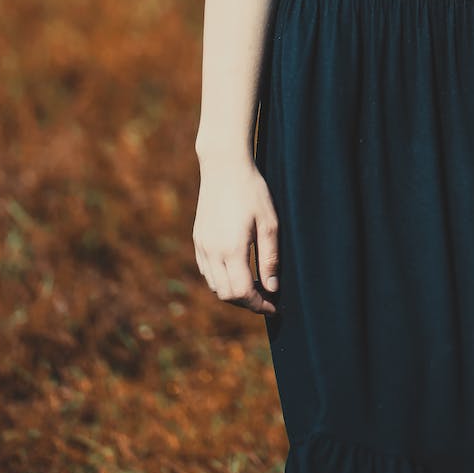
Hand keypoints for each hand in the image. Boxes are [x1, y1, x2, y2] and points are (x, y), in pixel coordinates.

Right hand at [192, 156, 279, 315]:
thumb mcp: (270, 223)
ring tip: (256, 284)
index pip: (242, 292)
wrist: (224, 166)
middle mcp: (212, 252)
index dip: (259, 305)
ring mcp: (202, 246)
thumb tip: (273, 288)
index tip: (275, 306)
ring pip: (215, 285)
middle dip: (248, 302)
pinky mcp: (198, 239)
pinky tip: (238, 269)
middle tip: (268, 297)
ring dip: (234, 292)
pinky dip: (221, 279)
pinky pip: (207, 271)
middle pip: (227, 294)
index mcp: (231, 249)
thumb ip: (270, 258)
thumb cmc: (252, 191)